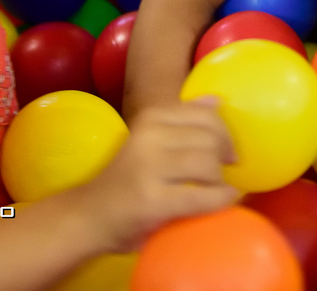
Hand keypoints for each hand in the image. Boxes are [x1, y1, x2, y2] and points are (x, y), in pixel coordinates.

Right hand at [83, 98, 238, 252]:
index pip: (206, 115)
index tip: (228, 152)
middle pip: (210, 140)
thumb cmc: (125, 179)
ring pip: (208, 164)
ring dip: (220, 180)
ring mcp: (150, 168)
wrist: (89, 215)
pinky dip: (221, 199)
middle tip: (224, 173)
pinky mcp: (153, 200)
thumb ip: (181, 120)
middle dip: (225, 158)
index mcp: (151, 118)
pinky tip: (224, 200)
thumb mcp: (149, 140)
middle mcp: (149, 136)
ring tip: (216, 189)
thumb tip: (215, 100)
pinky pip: (203, 196)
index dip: (225, 134)